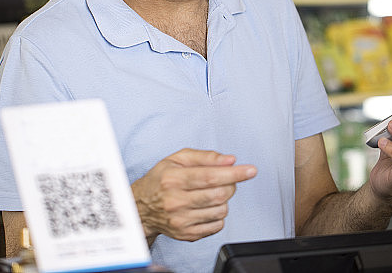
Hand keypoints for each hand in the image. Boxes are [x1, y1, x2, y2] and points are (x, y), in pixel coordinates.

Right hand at [131, 148, 256, 243]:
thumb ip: (205, 156)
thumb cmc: (161, 180)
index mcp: (173, 179)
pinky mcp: (186, 234)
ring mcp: (181, 220)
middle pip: (219, 194)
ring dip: (225, 200)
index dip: (234, 173)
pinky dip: (219, 214)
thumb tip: (230, 160)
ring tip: (212, 193)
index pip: (210, 176)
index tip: (250, 170)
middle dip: (231, 185)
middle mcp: (175, 201)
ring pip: (221, 210)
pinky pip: (217, 226)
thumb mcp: (177, 159)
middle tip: (227, 179)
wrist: (141, 207)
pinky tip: (207, 207)